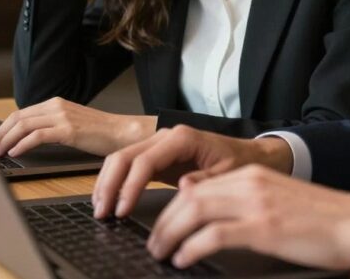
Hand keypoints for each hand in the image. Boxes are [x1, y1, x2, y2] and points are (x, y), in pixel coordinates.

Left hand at [0, 97, 155, 156]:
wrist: (123, 133)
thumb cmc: (100, 133)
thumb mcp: (72, 124)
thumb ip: (53, 125)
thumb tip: (29, 138)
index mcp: (56, 103)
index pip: (21, 113)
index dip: (4, 127)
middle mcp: (56, 106)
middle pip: (18, 117)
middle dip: (1, 134)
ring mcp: (62, 117)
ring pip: (24, 125)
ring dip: (7, 140)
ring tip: (0, 152)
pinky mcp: (68, 130)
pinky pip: (37, 136)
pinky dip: (22, 144)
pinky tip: (16, 153)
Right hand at [91, 125, 292, 218]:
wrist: (248, 154)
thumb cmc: (239, 162)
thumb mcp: (227, 174)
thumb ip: (205, 180)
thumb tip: (183, 188)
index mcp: (182, 138)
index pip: (145, 161)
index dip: (130, 186)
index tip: (123, 209)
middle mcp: (166, 137)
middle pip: (125, 156)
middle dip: (110, 184)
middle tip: (103, 212)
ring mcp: (159, 144)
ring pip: (122, 158)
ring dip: (107, 183)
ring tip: (101, 209)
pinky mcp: (157, 156)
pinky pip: (129, 165)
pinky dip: (116, 182)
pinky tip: (110, 199)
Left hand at [148, 165, 349, 270]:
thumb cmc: (321, 218)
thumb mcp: (276, 198)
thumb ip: (242, 197)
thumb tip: (202, 202)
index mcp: (252, 175)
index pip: (197, 187)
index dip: (172, 208)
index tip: (162, 227)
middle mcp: (250, 183)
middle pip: (188, 198)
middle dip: (164, 222)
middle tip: (154, 244)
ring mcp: (256, 204)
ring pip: (194, 211)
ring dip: (170, 235)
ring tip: (161, 254)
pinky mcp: (263, 227)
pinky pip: (213, 235)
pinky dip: (191, 248)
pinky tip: (184, 259)